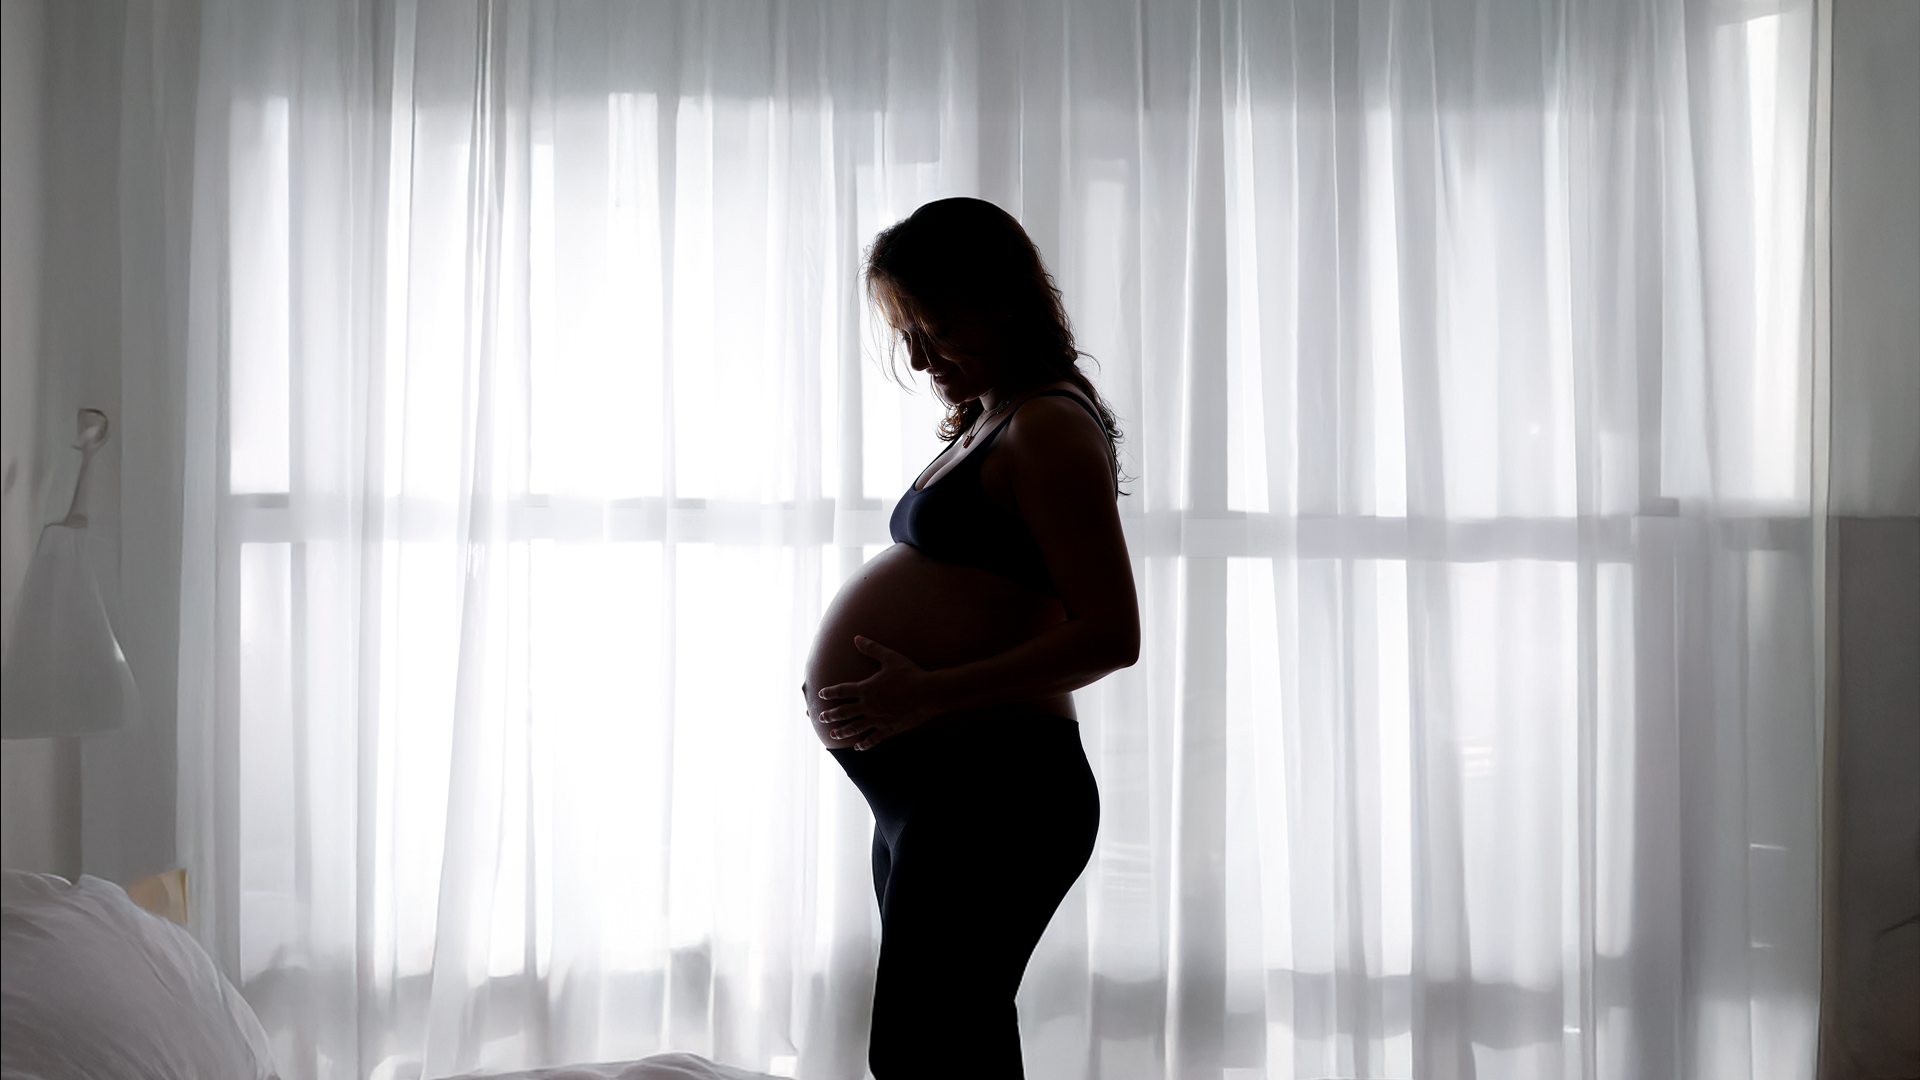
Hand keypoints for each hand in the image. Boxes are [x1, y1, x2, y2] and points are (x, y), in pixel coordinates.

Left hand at [815, 636, 938, 748]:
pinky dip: (864, 743)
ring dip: (842, 731)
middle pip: (843, 712)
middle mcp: (868, 705)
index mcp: (866, 688)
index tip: (821, 694)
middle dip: (830, 715)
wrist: (927, 693)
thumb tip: (857, 638)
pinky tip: (858, 747)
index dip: (830, 692)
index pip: (842, 690)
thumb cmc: (909, 674)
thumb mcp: (890, 658)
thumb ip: (872, 649)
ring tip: (833, 735)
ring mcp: (877, 719)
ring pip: (855, 727)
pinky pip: (873, 738)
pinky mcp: (888, 728)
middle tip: (821, 718)